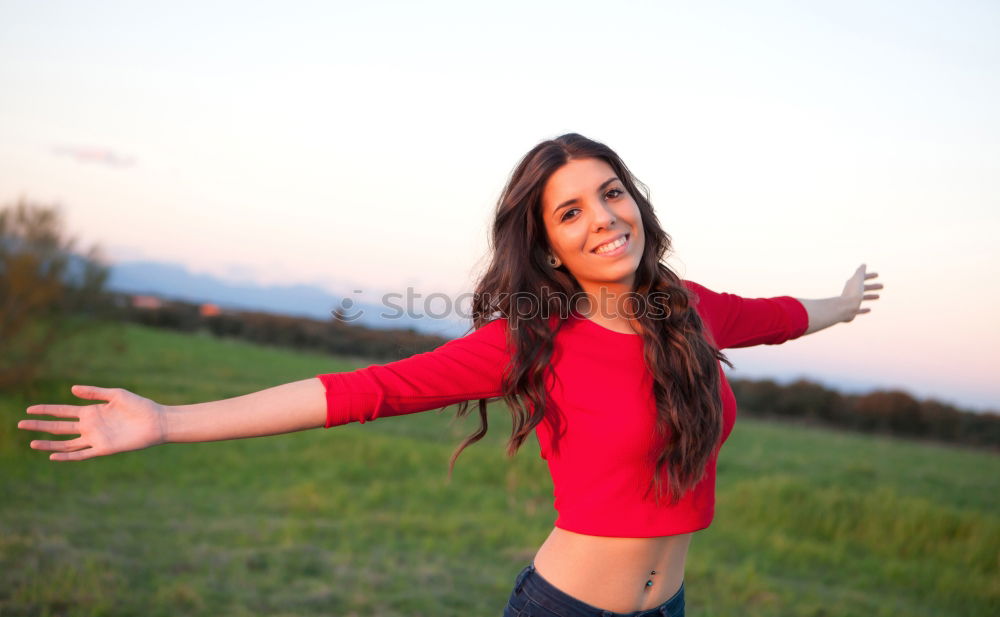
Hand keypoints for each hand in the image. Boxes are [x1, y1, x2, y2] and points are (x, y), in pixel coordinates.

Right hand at [18, 385, 167, 460]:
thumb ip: (94, 392)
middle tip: (20, 424)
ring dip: (49, 443)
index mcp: (91, 411)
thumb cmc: (139, 406)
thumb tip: (72, 389)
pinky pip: (82, 454)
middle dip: (40, 426)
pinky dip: (67, 456)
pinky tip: (53, 455)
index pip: (62, 411)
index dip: (46, 410)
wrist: (157, 421)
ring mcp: (95, 438)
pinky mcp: (104, 448)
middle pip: (59, 427)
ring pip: (66, 443)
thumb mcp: (116, 394)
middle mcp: (90, 426)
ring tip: (31, 442)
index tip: (29, 409)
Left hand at [840, 263, 881, 322]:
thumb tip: (863, 264)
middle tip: (882, 286)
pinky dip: (864, 309)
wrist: (844, 308)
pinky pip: (859, 310)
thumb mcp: (858, 280)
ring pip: (862, 298)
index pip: (861, 278)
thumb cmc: (852, 293)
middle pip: (863, 288)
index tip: (877, 274)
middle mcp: (851, 293)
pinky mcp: (852, 312)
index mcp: (852, 284)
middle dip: (872, 286)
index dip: (869, 275)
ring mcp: (851, 302)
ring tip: (878, 296)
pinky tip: (869, 309)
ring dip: (870, 296)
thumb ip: (860, 272)